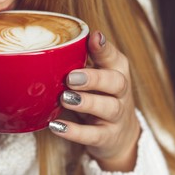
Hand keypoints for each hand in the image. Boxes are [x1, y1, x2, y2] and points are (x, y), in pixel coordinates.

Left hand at [49, 31, 140, 171]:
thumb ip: (80, 59)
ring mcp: (117, 116)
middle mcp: (121, 92)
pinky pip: (93, 135)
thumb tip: (53, 46)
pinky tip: (56, 125)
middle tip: (71, 77)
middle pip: (116, 82)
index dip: (104, 48)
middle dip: (94, 78)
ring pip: (108, 107)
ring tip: (65, 98)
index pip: (114, 57)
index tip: (94, 37)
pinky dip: (75, 131)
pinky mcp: (107, 137)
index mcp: (117, 71)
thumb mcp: (96, 74)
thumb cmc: (101, 94)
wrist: (121, 135)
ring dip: (86, 102)